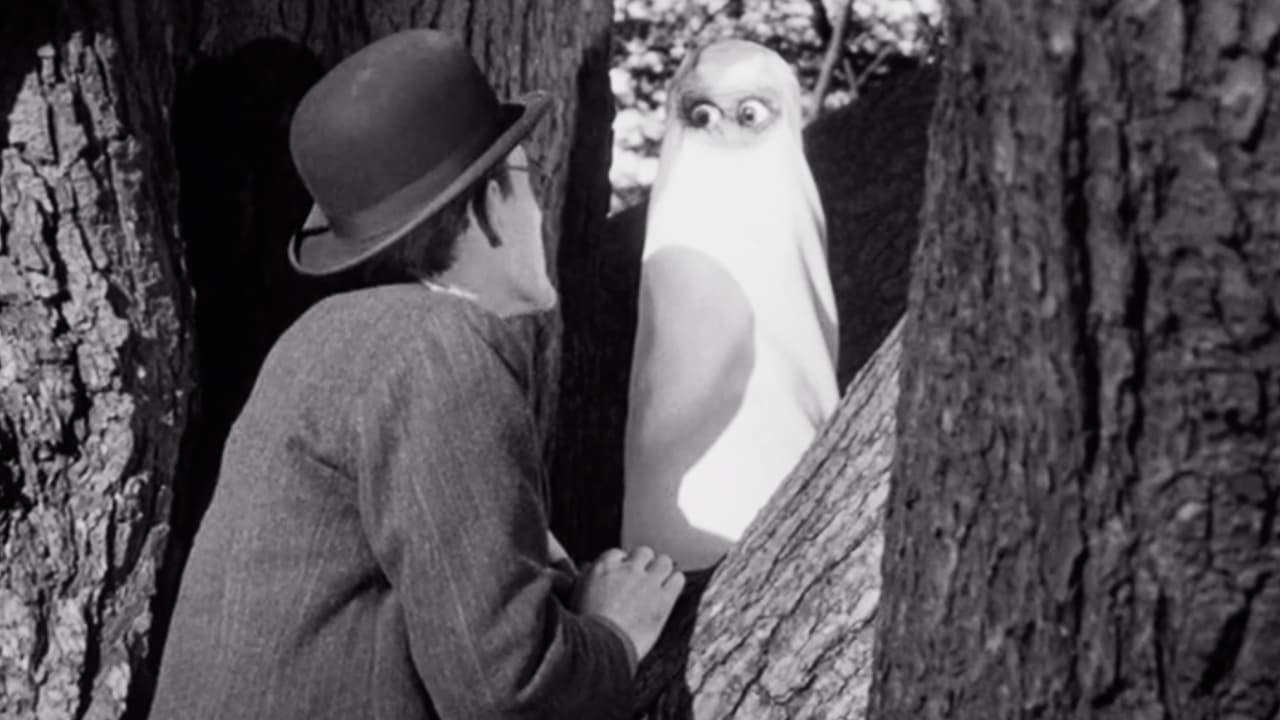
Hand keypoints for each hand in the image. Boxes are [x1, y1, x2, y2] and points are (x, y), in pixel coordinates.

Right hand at [573, 546, 683, 661]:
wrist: (601, 648)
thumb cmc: (584, 628)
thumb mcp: (576, 596)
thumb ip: (585, 578)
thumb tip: (587, 567)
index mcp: (604, 567)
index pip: (618, 553)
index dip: (622, 565)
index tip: (621, 575)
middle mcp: (628, 570)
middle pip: (643, 552)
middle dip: (644, 563)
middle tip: (642, 578)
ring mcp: (648, 583)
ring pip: (664, 561)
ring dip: (662, 570)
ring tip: (659, 582)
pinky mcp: (664, 600)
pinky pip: (678, 580)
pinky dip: (675, 583)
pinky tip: (670, 592)